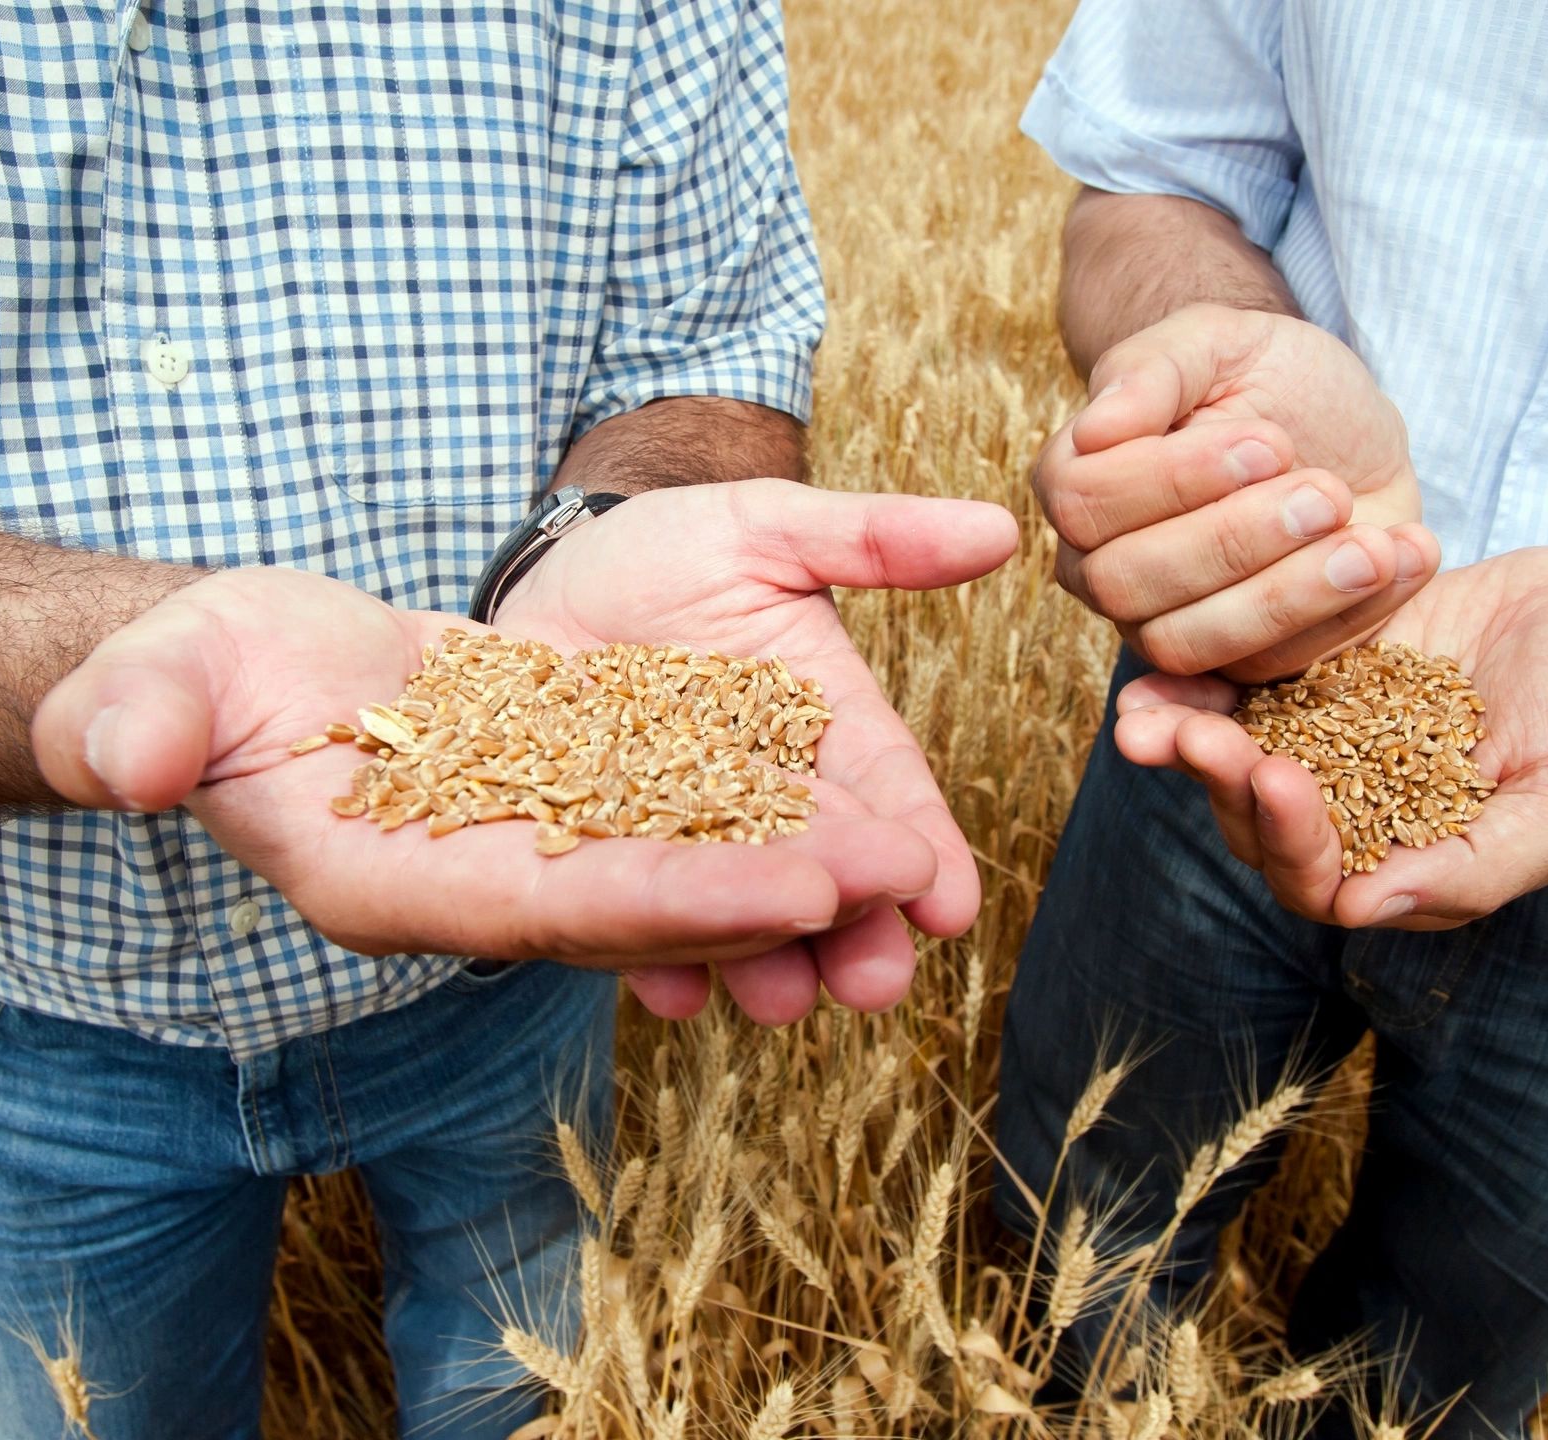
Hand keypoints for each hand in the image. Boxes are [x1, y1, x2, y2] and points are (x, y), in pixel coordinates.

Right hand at [30, 482, 1017, 1024]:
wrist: (242, 672)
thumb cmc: (182, 680)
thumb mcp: (148, 684)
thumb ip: (135, 722)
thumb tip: (121, 757)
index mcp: (385, 882)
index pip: (544, 906)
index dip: (672, 899)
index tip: (795, 887)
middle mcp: (476, 886)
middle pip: (643, 900)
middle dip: (771, 897)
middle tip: (905, 880)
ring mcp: (526, 846)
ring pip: (678, 862)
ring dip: (790, 861)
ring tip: (914, 850)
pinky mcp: (560, 796)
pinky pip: (671, 807)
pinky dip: (756, 804)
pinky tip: (848, 793)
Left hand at [494, 478, 1020, 1020]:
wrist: (544, 573)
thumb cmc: (666, 547)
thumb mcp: (764, 529)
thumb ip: (873, 539)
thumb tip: (1003, 528)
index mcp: (826, 727)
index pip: (886, 791)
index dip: (920, 847)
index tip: (950, 902)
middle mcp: (765, 797)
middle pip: (820, 871)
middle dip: (854, 932)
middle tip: (880, 983)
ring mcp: (684, 834)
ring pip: (735, 909)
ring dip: (763, 961)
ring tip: (782, 1001)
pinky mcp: (604, 855)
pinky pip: (629, 914)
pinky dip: (649, 960)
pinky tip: (670, 993)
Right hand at [1034, 303, 1438, 679]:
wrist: (1341, 425)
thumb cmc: (1265, 376)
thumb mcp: (1219, 341)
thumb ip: (1151, 368)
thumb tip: (1096, 427)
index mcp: (1078, 485)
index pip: (1085, 504)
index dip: (1174, 481)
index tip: (1270, 443)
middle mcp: (1102, 567)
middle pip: (1128, 583)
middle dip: (1233, 541)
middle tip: (1327, 494)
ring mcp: (1164, 625)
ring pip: (1188, 644)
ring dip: (1286, 597)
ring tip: (1370, 547)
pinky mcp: (1240, 662)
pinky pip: (1273, 668)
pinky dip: (1349, 617)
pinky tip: (1405, 555)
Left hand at [1111, 544, 1547, 927]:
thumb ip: (1478, 866)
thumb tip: (1366, 909)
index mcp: (1406, 864)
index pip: (1320, 882)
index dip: (1289, 841)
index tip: (1277, 778)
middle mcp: (1353, 813)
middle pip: (1256, 822)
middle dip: (1219, 783)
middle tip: (1189, 735)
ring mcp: (1325, 743)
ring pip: (1234, 757)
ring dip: (1185, 741)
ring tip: (1146, 712)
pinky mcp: (1313, 678)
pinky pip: (1243, 688)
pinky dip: (1198, 682)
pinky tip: (1157, 663)